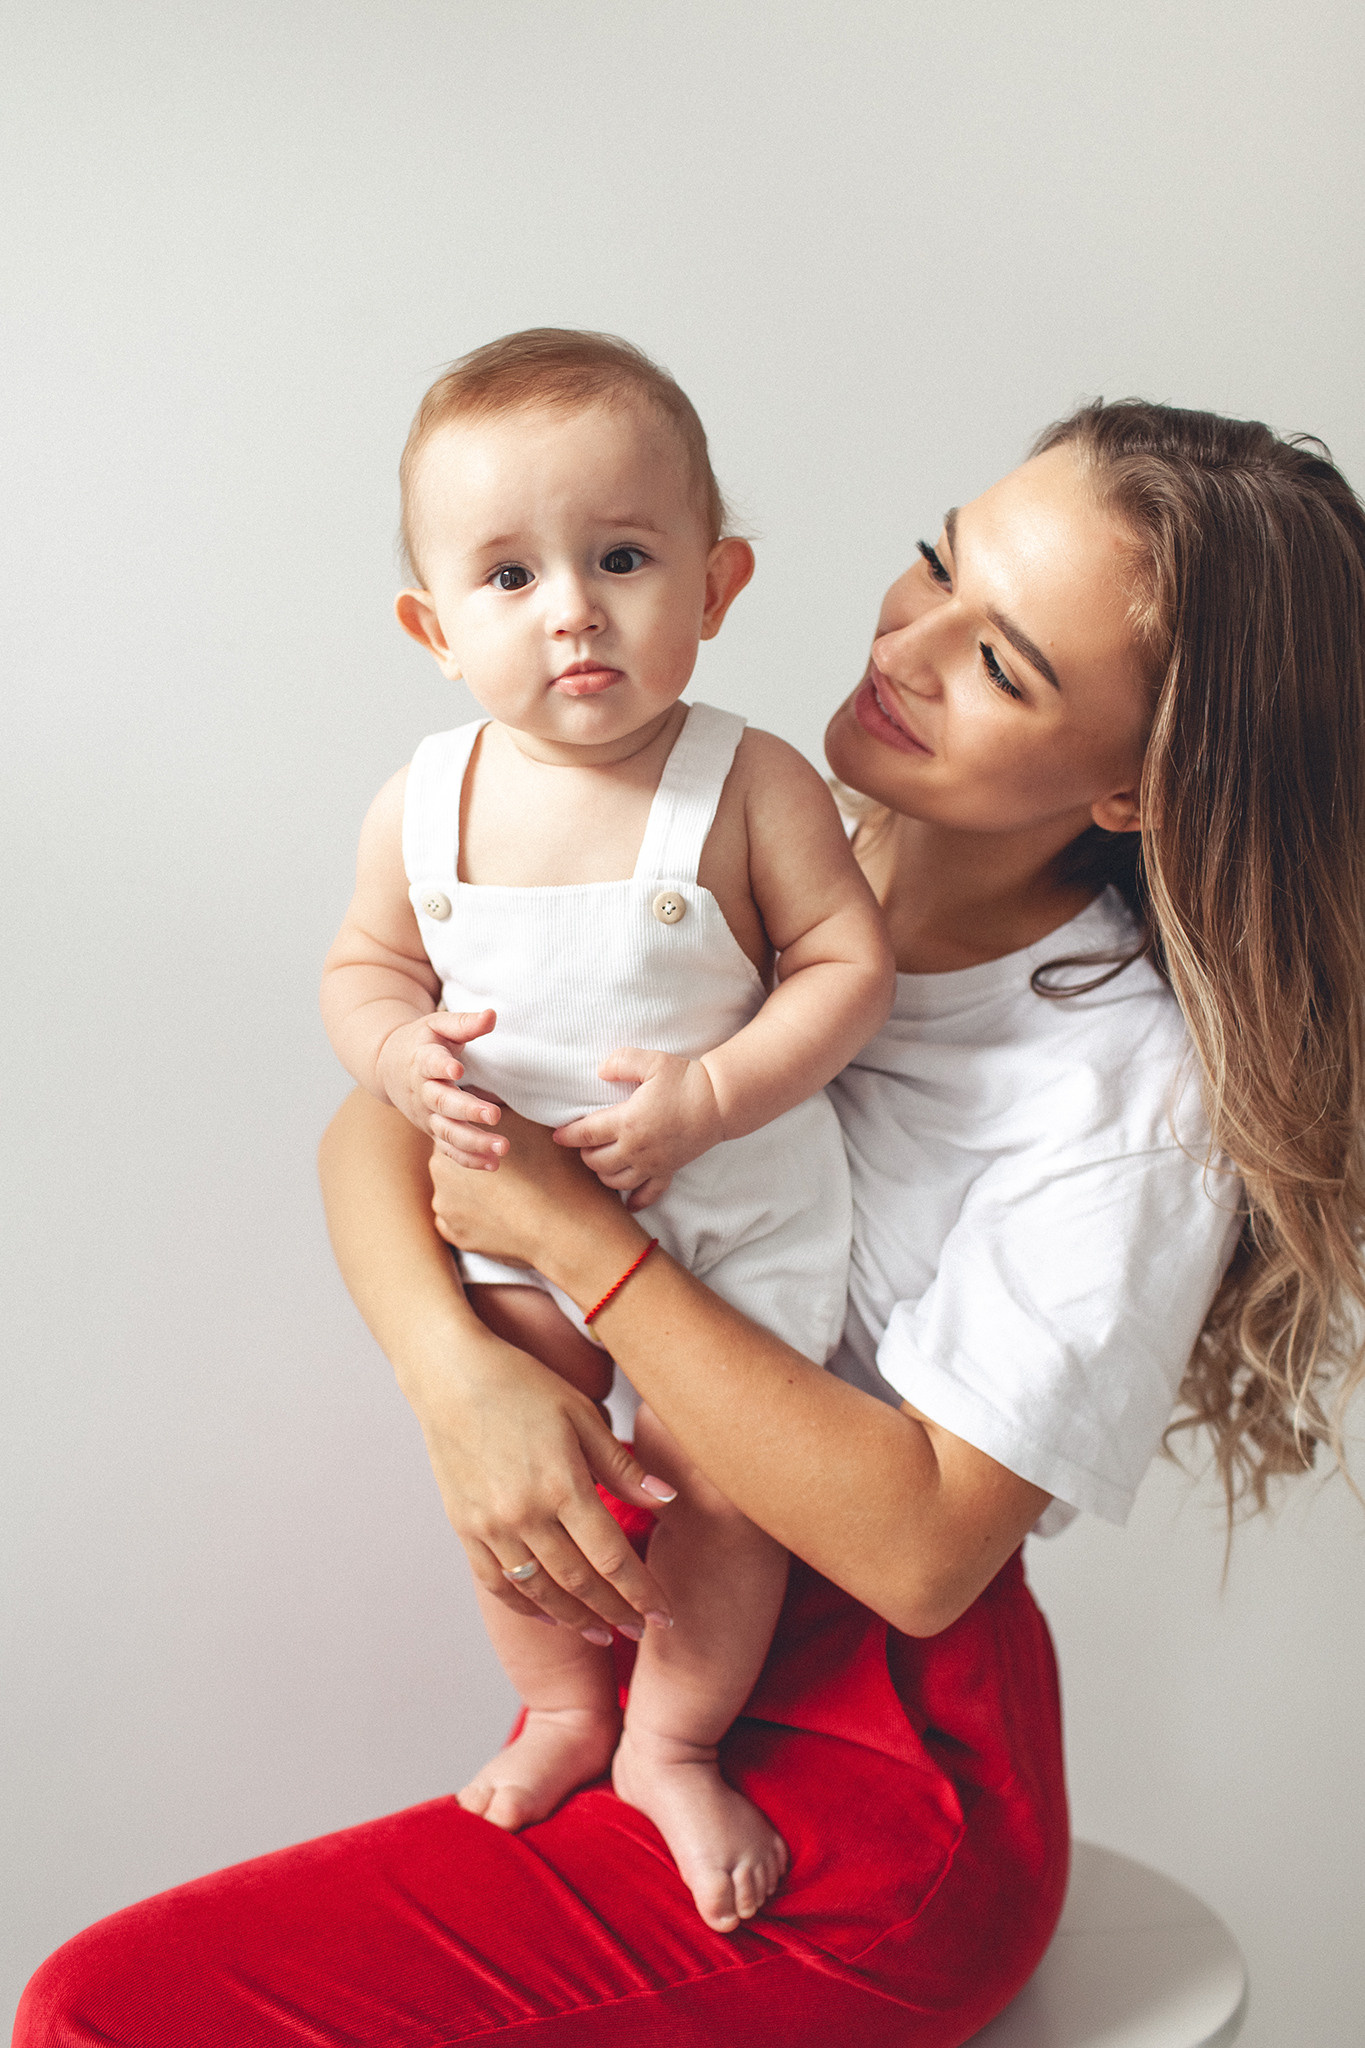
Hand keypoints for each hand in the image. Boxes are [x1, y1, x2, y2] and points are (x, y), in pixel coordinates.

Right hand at [377, 1009, 509, 1165]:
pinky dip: (469, 1159)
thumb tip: (492, 1015)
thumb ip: (464, 1023)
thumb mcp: (438, 1025)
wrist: (388, 1066)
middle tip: (494, 1115)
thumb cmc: (421, 1042)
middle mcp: (423, 1092)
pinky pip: (449, 1149)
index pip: (430, 1064)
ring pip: (447, 1132)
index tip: (457, 1070)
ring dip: (474, 1142)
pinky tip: (493, 1164)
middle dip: (467, 1111)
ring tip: (502, 1147)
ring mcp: (426, 1115)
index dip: (442, 1066)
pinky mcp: (432, 1130)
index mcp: (422, 1061)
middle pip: (442, 1103)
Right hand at [413, 1314, 676, 1636]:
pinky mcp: (464, 1527)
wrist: (450, 1375)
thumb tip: (667, 1501)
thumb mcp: (582, 1415)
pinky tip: (547, 1614)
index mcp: (562, 1485)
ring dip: (574, 1618)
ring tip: (601, 1633)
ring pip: (539, 1591)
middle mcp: (525, 1513)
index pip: (612, 1557)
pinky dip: (525, 1605)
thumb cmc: (522, 1385)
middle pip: (579, 1582)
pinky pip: (496, 1582)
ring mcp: (490, 1525)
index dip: (641, 1592)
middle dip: (615, 1612)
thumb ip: (622, 1466)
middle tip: (640, 1632)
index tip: (663, 1614)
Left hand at [429, 1106, 619, 1266]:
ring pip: (454, 1192)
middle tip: (507, 1166)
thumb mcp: (527, 1123)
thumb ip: (500, 1104)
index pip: (458, 1127)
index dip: (479, 1132)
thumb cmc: (551, 1168)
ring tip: (506, 1194)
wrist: (563, 1226)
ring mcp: (443, 1204)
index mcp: (456, 1134)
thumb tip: (490, 1086)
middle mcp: (440, 1168)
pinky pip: (457, 1221)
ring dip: (472, 1192)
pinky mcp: (452, 1233)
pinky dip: (474, 1219)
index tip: (500, 1140)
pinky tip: (499, 1216)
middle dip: (472, 1162)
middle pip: (453, 1159)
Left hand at [553, 1050, 724, 1209]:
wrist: (720, 1102)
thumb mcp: (652, 1061)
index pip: (585, 1134)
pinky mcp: (669, 1171)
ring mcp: (652, 1164)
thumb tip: (600, 1070)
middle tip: (584, 1143)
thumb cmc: (686, 1080)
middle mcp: (636, 1148)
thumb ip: (622, 1062)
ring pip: (615, 1182)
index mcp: (627, 1121)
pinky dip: (635, 1200)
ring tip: (601, 1161)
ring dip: (602, 1174)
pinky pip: (648, 1194)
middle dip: (584, 1154)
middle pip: (595, 1162)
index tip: (557, 1135)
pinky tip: (627, 1202)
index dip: (567, 1136)